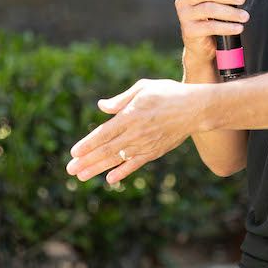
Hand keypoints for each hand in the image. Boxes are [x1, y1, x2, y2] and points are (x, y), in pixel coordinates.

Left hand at [66, 79, 205, 183]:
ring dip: (98, 168)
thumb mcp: (144, 88)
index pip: (103, 133)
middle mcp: (135, 133)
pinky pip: (135, 164)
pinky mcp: (155, 151)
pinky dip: (122, 172)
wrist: (196, 109)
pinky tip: (110, 179)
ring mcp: (145, 144)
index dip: (88, 144)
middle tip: (70, 170)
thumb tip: (102, 107)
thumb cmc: (169, 93)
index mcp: (130, 116)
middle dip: (87, 161)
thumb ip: (121, 99)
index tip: (74, 152)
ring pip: (117, 159)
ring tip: (82, 176)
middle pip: (106, 149)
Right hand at [175, 0, 245, 71]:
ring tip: (244, 16)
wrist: (202, 46)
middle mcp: (183, 0)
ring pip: (208, 9)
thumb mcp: (219, 1)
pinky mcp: (189, 31)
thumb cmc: (210, 19)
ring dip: (230, 12)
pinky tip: (237, 28)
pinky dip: (226, 27)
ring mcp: (184, 16)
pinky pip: (210, 27)